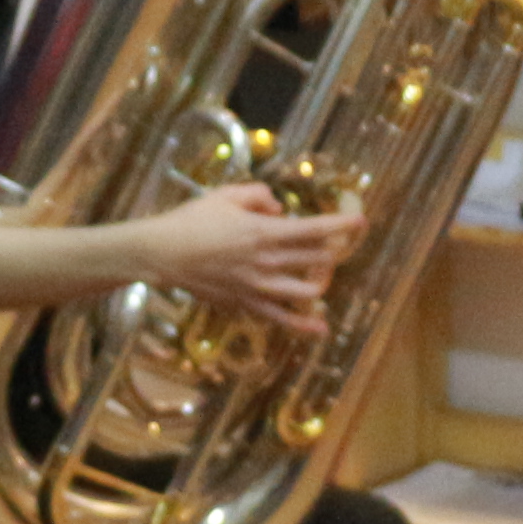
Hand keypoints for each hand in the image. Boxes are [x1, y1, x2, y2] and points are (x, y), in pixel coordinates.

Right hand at [133, 182, 361, 333]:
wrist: (163, 254)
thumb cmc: (192, 220)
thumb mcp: (226, 195)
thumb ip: (259, 195)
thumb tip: (279, 208)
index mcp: (264, 232)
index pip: (314, 229)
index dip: (341, 224)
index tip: (360, 221)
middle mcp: (267, 261)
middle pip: (316, 259)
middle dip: (335, 251)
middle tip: (341, 244)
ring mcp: (258, 287)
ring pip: (306, 291)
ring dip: (322, 282)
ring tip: (324, 273)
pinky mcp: (246, 304)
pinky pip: (281, 319)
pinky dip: (303, 325)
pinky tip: (321, 328)